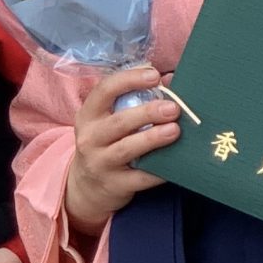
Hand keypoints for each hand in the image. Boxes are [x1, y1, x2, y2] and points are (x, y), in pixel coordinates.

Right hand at [65, 64, 181, 231]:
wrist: (87, 186)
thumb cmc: (106, 142)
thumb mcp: (109, 120)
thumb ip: (136, 98)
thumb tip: (171, 79)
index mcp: (89, 115)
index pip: (105, 90)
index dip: (129, 79)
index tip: (154, 75)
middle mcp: (90, 138)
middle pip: (118, 122)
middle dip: (147, 113)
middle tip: (173, 108)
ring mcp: (100, 163)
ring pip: (126, 150)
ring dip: (152, 139)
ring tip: (174, 130)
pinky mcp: (115, 185)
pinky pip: (139, 178)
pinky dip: (158, 171)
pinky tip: (175, 163)